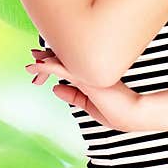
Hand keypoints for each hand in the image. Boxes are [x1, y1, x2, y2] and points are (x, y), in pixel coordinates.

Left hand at [26, 49, 142, 131]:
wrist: (135, 114)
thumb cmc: (118, 112)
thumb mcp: (90, 106)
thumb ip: (73, 96)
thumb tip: (54, 88)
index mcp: (91, 75)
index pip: (70, 64)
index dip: (56, 61)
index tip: (42, 60)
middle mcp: (89, 70)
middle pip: (65, 60)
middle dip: (47, 57)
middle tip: (34, 53)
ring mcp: (88, 72)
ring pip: (62, 62)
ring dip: (45, 61)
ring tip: (31, 60)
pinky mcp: (88, 78)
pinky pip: (64, 69)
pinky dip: (49, 66)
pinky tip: (38, 65)